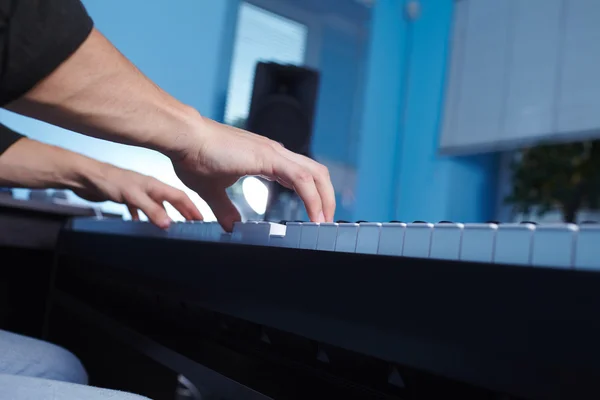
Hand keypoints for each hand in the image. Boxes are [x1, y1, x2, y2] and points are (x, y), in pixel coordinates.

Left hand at [75, 163, 201, 228]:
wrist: (85, 177)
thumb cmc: (108, 180)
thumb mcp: (134, 196)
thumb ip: (152, 210)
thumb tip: (169, 223)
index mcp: (155, 185)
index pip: (180, 197)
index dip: (192, 208)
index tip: (201, 219)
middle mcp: (149, 188)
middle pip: (171, 201)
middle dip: (183, 212)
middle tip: (193, 223)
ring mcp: (138, 193)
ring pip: (157, 206)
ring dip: (165, 216)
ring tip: (172, 227)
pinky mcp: (127, 198)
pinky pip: (140, 210)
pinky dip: (144, 218)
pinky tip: (142, 225)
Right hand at [171, 117, 335, 231]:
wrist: (183, 137)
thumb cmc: (193, 156)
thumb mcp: (213, 190)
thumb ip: (225, 208)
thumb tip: (230, 226)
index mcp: (265, 158)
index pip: (300, 175)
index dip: (312, 195)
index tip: (315, 215)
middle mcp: (274, 152)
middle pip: (316, 172)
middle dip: (326, 197)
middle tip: (326, 221)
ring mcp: (273, 152)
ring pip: (315, 174)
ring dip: (324, 199)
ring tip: (324, 222)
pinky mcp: (268, 157)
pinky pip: (302, 179)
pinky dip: (313, 198)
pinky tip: (315, 215)